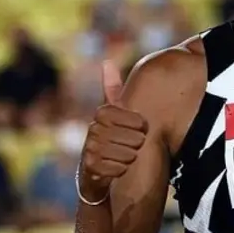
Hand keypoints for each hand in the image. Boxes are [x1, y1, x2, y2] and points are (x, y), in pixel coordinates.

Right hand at [80, 61, 147, 197]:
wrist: (97, 171)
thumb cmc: (112, 136)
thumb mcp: (115, 113)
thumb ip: (112, 89)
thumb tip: (106, 61)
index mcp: (101, 114)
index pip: (127, 116)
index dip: (138, 123)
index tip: (143, 127)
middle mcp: (92, 130)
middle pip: (130, 137)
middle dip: (137, 142)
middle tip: (137, 144)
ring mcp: (90, 149)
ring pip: (125, 153)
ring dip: (131, 156)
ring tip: (129, 155)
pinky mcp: (90, 168)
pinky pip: (117, 169)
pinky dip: (122, 169)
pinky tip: (120, 168)